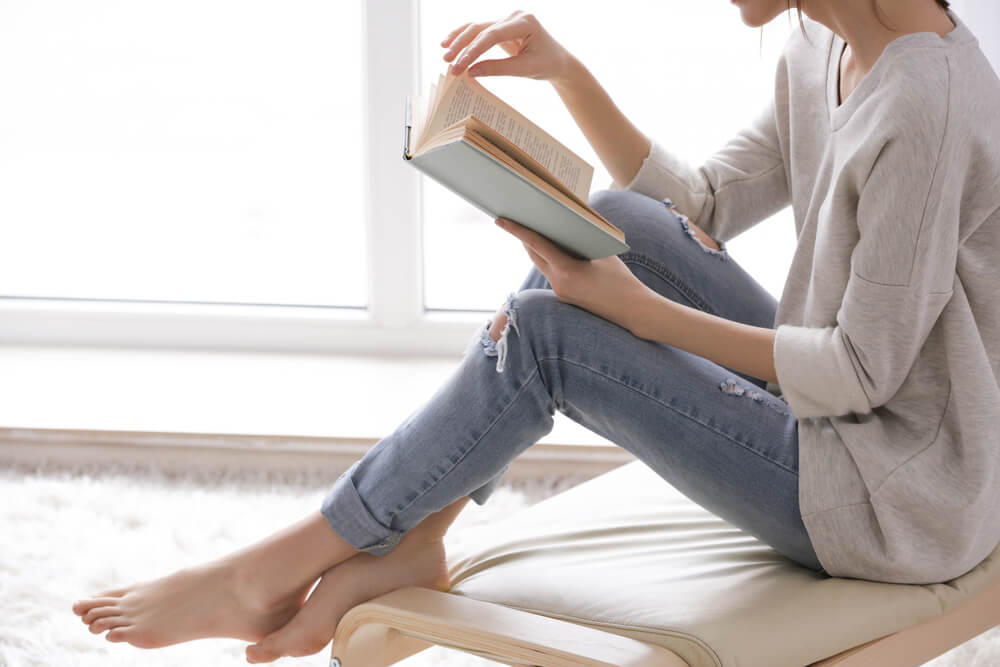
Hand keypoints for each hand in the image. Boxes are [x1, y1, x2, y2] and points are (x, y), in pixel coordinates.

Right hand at [441, 11, 575, 83]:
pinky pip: (480, 31)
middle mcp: (514, 16)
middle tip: (449, 64)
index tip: (460, 66)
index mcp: (525, 22)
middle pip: (481, 28)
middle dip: (462, 46)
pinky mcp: (501, 27)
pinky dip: (465, 38)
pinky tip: (450, 45)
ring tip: (445, 55)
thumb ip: (498, 69)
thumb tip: (471, 72)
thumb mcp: (526, 69)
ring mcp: (507, 19)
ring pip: (477, 27)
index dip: (474, 50)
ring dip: (459, 41)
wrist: (558, 60)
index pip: (493, 35)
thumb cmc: (547, 64)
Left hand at [494, 217, 650, 335]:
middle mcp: (559, 283)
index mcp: (567, 271)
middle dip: (525, 236)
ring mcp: (561, 293)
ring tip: (534, 228)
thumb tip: (569, 222)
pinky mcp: (565, 298)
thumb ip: (584, 240)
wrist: (633, 311)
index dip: (517, 230)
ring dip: (537, 248)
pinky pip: (553, 274)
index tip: (501, 220)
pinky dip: (551, 260)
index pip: (536, 244)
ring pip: (542, 265)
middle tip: (517, 217)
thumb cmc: (622, 280)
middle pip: (534, 255)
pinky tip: (554, 248)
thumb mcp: (603, 253)